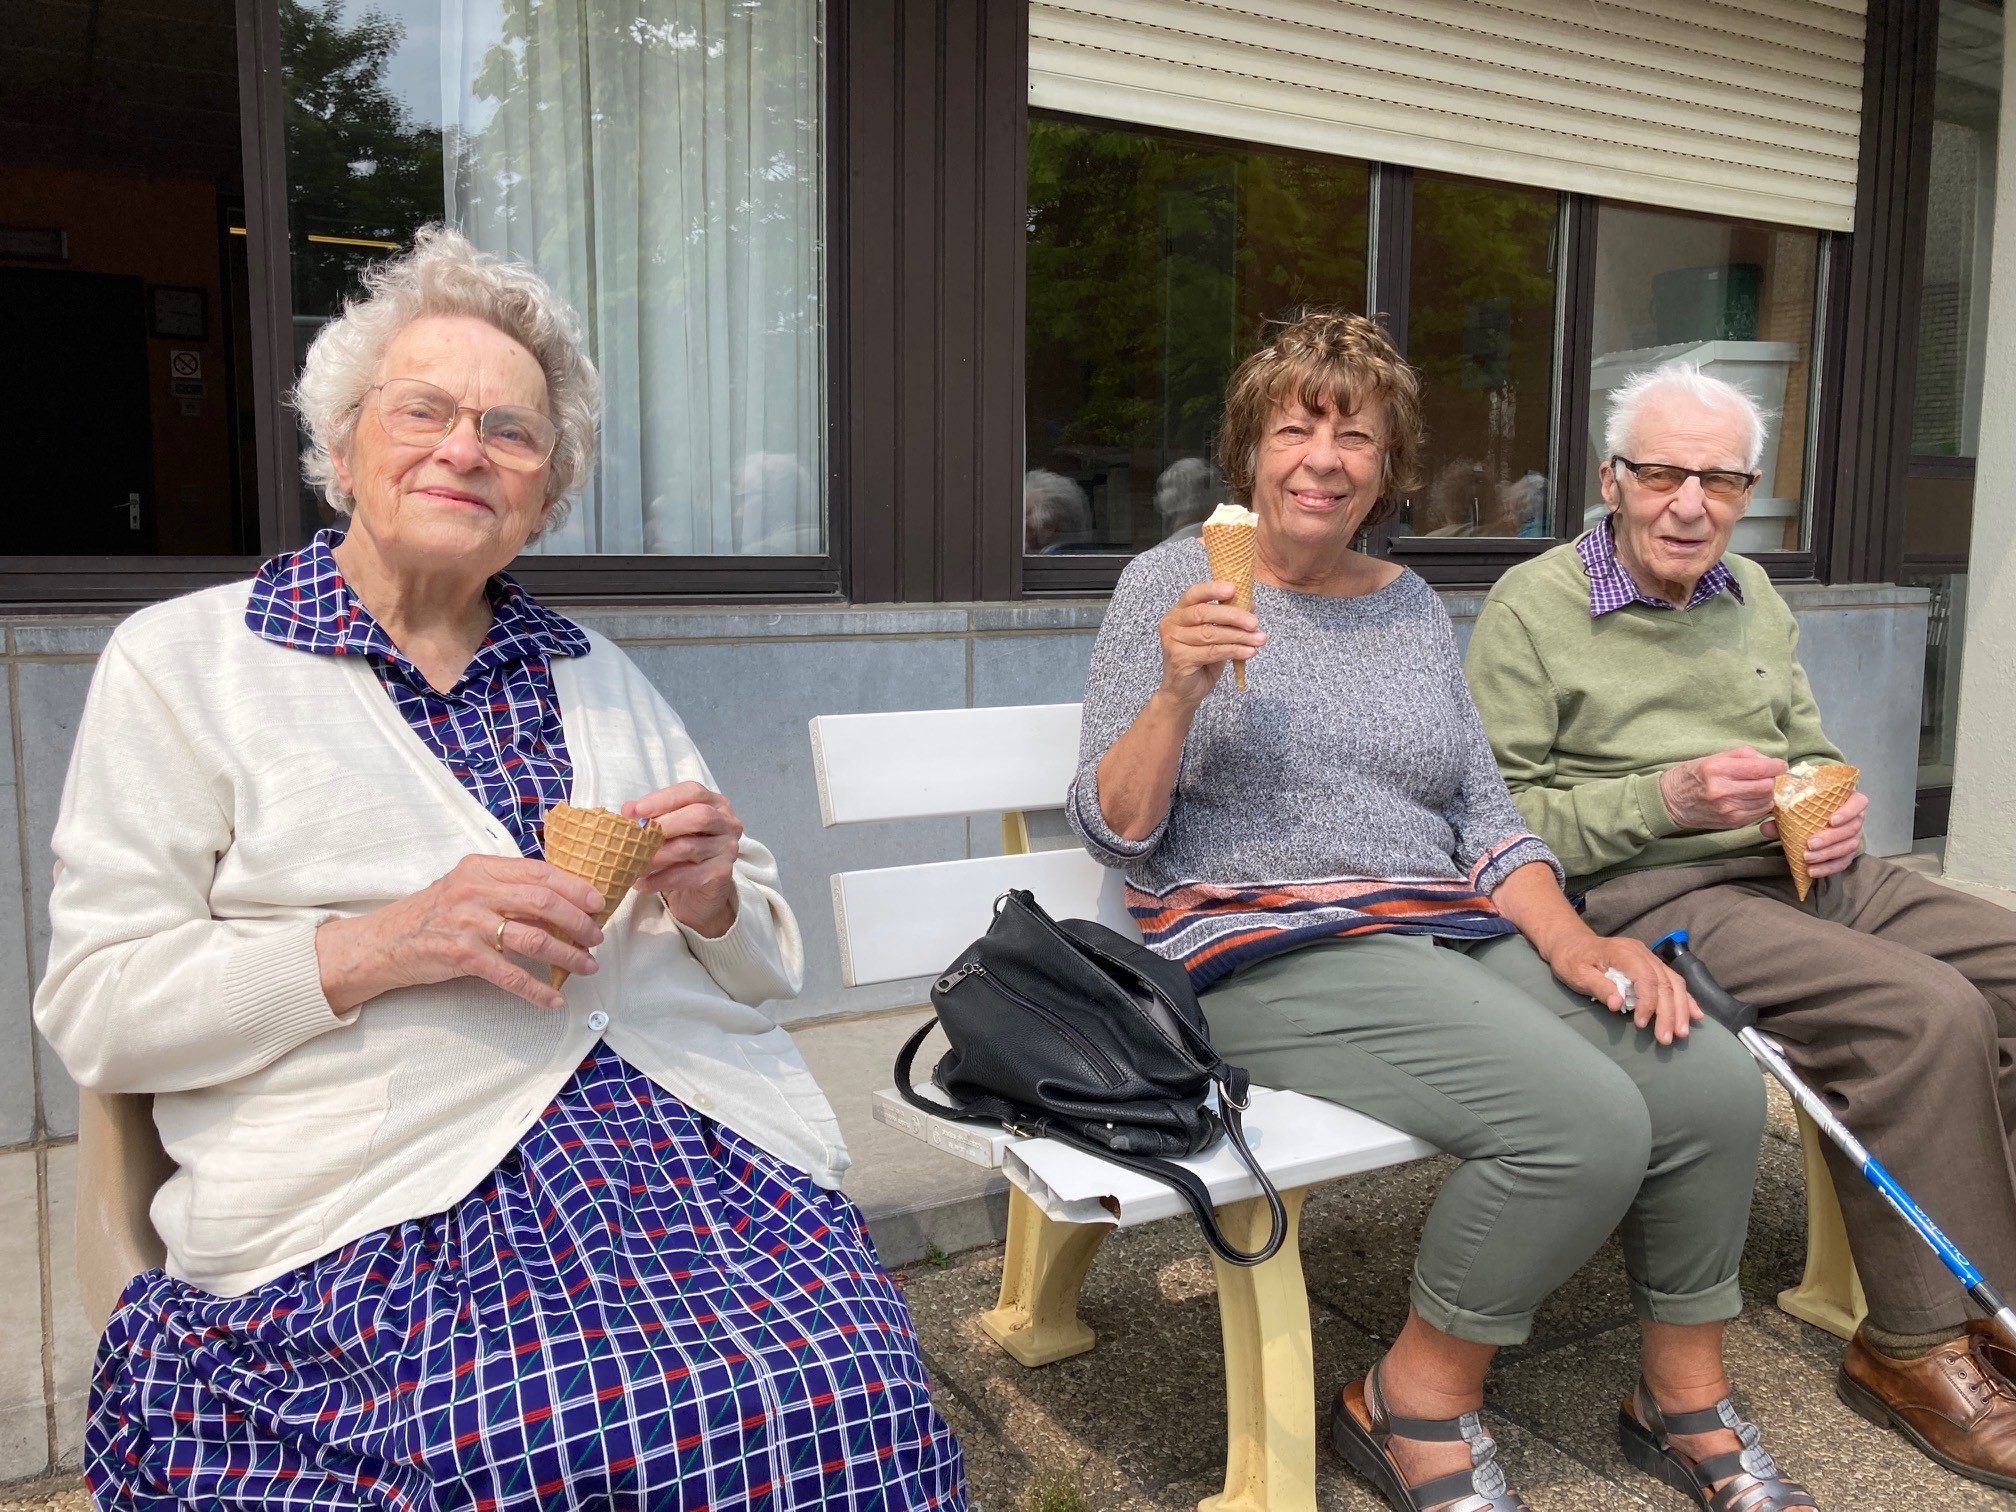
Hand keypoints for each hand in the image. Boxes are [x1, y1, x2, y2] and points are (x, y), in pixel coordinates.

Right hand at [317, 854, 605, 1013]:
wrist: (384, 942)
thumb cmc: (434, 914)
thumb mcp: (468, 887)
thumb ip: (507, 888)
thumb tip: (562, 902)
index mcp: (482, 867)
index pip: (541, 872)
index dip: (576, 888)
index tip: (599, 904)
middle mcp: (476, 890)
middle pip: (545, 902)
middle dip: (580, 922)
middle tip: (597, 938)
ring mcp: (469, 923)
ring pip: (534, 938)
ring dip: (568, 955)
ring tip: (587, 966)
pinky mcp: (462, 955)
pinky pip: (511, 974)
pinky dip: (538, 989)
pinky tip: (555, 999)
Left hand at [622, 783, 743, 937]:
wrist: (699, 894)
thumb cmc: (681, 854)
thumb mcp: (666, 831)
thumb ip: (650, 817)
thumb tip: (628, 809)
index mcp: (715, 804)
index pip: (692, 792)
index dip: (664, 799)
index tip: (637, 809)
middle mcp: (728, 823)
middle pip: (699, 816)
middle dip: (663, 825)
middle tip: (635, 837)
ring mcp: (728, 849)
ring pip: (689, 847)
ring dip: (655, 856)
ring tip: (632, 863)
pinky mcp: (721, 874)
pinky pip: (686, 875)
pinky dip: (660, 879)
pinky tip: (642, 883)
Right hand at [1157, 581, 1265, 708]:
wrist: (1184, 691)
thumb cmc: (1200, 660)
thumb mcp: (1216, 635)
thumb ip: (1228, 619)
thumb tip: (1251, 603)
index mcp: (1179, 612)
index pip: (1194, 594)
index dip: (1213, 589)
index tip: (1234, 588)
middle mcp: (1172, 624)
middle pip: (1203, 613)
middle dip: (1233, 616)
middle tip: (1254, 622)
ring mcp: (1173, 642)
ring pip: (1211, 634)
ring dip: (1239, 636)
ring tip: (1259, 639)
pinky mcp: (1180, 659)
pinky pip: (1212, 652)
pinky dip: (1234, 651)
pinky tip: (1249, 652)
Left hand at [1547, 930, 1702, 1045]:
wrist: (1571, 942)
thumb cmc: (1571, 959)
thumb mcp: (1577, 973)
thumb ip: (1599, 987)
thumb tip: (1618, 1005)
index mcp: (1624, 952)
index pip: (1646, 979)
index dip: (1648, 1003)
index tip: (1641, 1024)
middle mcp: (1642, 952)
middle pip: (1665, 983)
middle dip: (1669, 1013)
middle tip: (1667, 1038)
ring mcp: (1649, 957)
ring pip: (1674, 983)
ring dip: (1681, 1009)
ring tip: (1682, 1033)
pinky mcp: (1651, 965)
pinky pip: (1674, 981)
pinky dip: (1685, 998)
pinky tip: (1695, 1014)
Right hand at [1658, 746, 1786, 830]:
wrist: (1670, 802)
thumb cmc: (1692, 775)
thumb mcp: (1713, 757)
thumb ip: (1744, 756)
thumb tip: (1770, 762)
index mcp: (1716, 769)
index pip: (1759, 768)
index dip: (1776, 766)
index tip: (1779, 765)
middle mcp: (1722, 790)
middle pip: (1766, 786)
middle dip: (1771, 780)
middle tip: (1766, 776)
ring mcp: (1728, 809)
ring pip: (1766, 801)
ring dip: (1767, 793)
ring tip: (1757, 787)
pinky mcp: (1732, 822)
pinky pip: (1759, 812)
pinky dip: (1760, 804)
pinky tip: (1750, 799)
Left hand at [1761, 789, 1866, 880]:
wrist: (1813, 823)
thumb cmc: (1807, 811)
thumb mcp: (1795, 809)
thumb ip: (1782, 815)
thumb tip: (1766, 828)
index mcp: (1848, 801)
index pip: (1859, 802)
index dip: (1848, 811)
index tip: (1831, 820)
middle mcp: (1856, 819)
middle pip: (1852, 828)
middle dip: (1831, 838)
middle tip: (1810, 844)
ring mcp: (1854, 837)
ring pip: (1848, 847)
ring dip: (1827, 854)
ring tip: (1808, 858)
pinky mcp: (1848, 854)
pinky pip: (1843, 863)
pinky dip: (1828, 868)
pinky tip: (1812, 871)